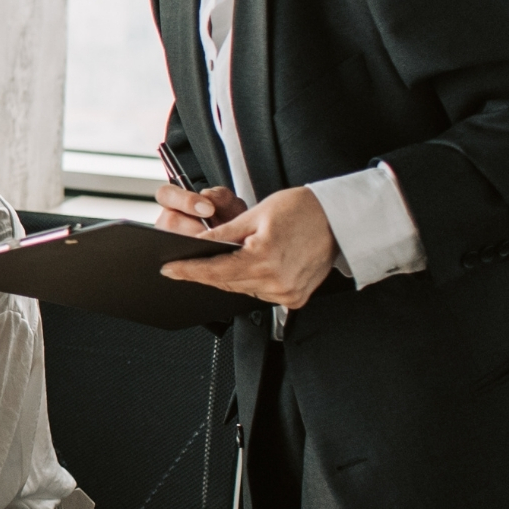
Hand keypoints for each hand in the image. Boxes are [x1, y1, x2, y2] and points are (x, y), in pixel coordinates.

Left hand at [161, 184, 336, 308]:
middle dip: (208, 271)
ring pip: (243, 288)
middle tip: (191, 261)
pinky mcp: (295, 298)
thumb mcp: (255, 215)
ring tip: (236, 255)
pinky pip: (262, 293)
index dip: (188, 271)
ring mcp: (287, 293)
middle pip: (226, 283)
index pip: (214, 271)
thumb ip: (223, 234)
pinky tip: (255, 265)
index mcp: (264, 259)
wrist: (339, 219)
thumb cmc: (303, 210)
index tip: (169, 270)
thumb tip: (198, 244)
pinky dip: (252, 281)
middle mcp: (276, 282)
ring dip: (232, 276)